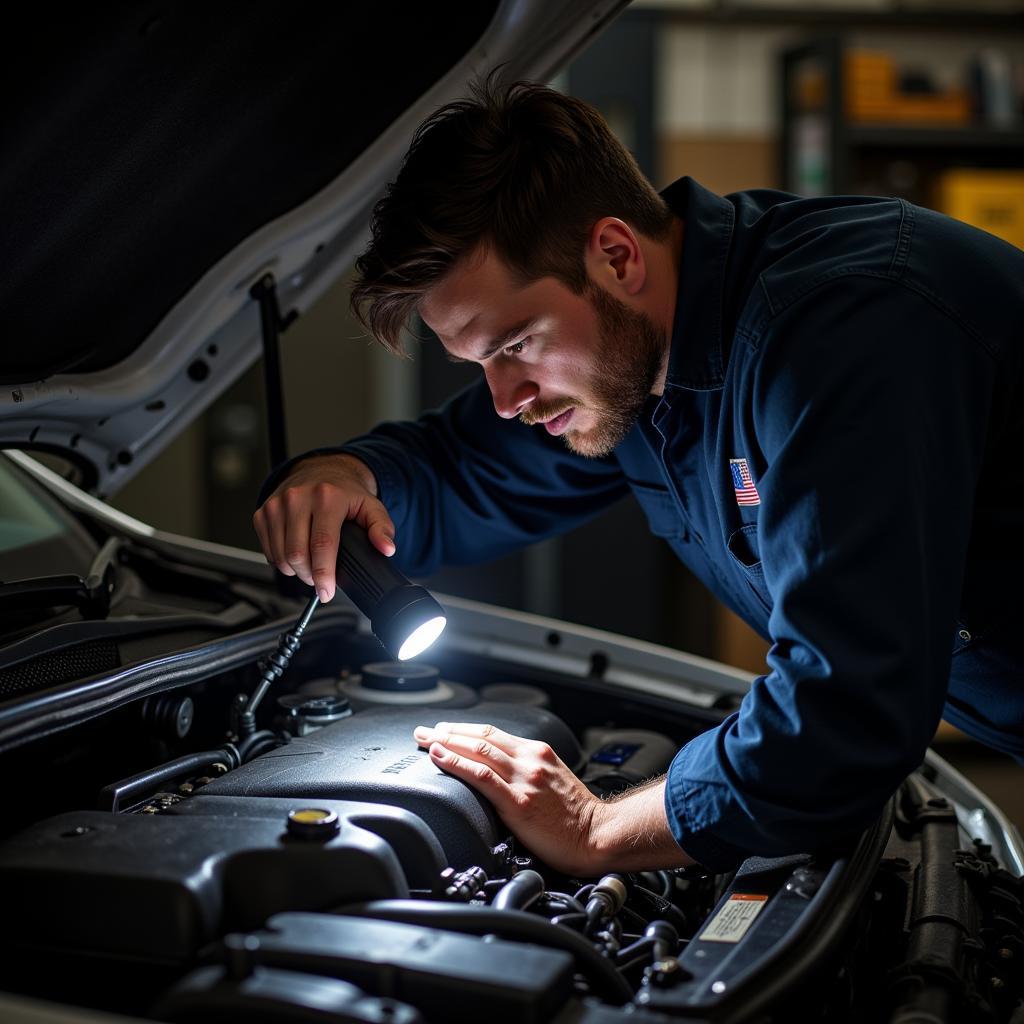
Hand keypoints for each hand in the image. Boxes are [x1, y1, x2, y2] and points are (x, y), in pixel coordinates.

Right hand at [252, 453, 394, 602]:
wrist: (320, 470)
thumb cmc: (344, 492)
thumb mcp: (370, 506)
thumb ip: (382, 528)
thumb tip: (386, 548)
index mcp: (326, 497)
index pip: (322, 545)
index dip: (324, 574)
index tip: (327, 591)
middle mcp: (298, 498)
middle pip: (297, 555)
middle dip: (310, 576)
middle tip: (321, 580)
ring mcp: (277, 504)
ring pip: (280, 556)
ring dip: (295, 571)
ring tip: (310, 569)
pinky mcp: (263, 512)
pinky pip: (268, 550)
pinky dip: (281, 561)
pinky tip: (295, 557)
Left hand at [414, 721, 600, 873]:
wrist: (597, 836)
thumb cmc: (576, 815)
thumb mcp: (552, 779)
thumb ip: (527, 771)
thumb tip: (498, 772)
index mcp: (537, 753)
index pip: (493, 733)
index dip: (464, 729)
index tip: (443, 729)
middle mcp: (530, 760)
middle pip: (481, 737)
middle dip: (448, 731)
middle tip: (424, 730)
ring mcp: (524, 779)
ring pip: (478, 750)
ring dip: (446, 742)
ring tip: (426, 740)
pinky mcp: (518, 802)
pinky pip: (481, 776)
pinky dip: (456, 763)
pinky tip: (440, 758)